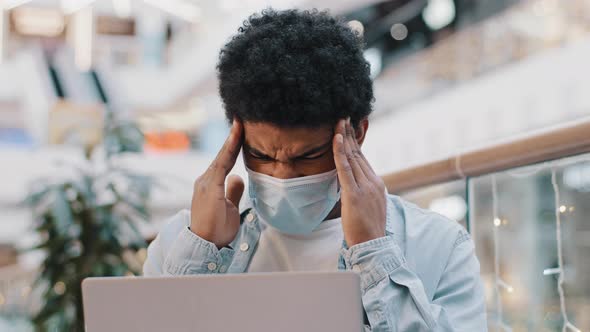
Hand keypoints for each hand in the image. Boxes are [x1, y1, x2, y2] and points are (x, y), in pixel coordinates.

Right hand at [190, 120, 244, 248]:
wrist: (205, 245)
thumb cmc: (216, 230)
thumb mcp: (229, 207)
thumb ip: (232, 192)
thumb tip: (237, 177)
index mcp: (210, 185)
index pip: (224, 161)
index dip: (233, 145)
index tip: (241, 129)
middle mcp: (205, 180)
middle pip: (222, 155)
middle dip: (233, 137)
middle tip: (242, 118)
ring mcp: (205, 183)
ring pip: (222, 157)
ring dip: (232, 140)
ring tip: (241, 123)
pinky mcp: (209, 187)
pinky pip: (222, 164)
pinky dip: (229, 150)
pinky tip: (236, 137)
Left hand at [333, 118, 386, 246]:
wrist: (372, 245)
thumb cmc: (366, 229)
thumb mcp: (367, 205)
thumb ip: (361, 191)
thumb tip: (350, 183)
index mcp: (377, 183)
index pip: (362, 158)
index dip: (354, 141)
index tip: (348, 126)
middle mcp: (373, 181)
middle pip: (358, 153)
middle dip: (349, 133)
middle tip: (342, 115)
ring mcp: (365, 187)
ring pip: (352, 157)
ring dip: (344, 137)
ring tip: (338, 121)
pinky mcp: (355, 193)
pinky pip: (345, 168)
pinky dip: (340, 152)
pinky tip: (336, 139)